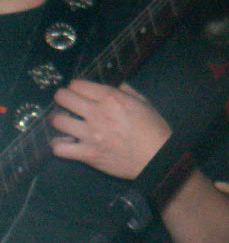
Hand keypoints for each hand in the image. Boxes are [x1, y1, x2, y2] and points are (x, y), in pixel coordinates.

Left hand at [48, 80, 170, 179]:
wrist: (156, 157)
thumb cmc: (153, 128)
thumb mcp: (143, 102)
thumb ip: (126, 91)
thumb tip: (113, 86)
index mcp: (111, 98)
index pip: (79, 85)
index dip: (77, 86)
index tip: (78, 90)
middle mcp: (96, 113)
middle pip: (64, 98)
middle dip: (62, 97)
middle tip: (66, 102)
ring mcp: (89, 135)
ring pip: (58, 121)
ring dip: (59, 119)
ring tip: (65, 122)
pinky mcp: (86, 154)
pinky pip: (60, 148)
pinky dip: (60, 144)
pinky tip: (66, 142)